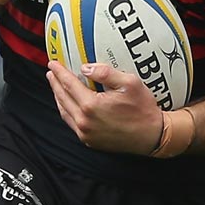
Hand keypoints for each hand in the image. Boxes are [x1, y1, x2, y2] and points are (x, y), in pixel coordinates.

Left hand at [47, 61, 166, 152]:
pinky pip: (71, 123)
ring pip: (64, 112)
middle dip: (55, 83)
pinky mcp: (90, 141)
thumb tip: (86, 68)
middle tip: (51, 73)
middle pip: (62, 98)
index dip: (59, 72)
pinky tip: (68, 104)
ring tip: (57, 86)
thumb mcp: (129, 83)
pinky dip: (67, 111)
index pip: (69, 84)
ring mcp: (86, 133)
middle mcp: (84, 121)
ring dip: (58, 97)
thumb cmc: (143, 110)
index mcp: (91, 106)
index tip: (53, 64)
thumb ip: (106, 73)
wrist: (152, 136)